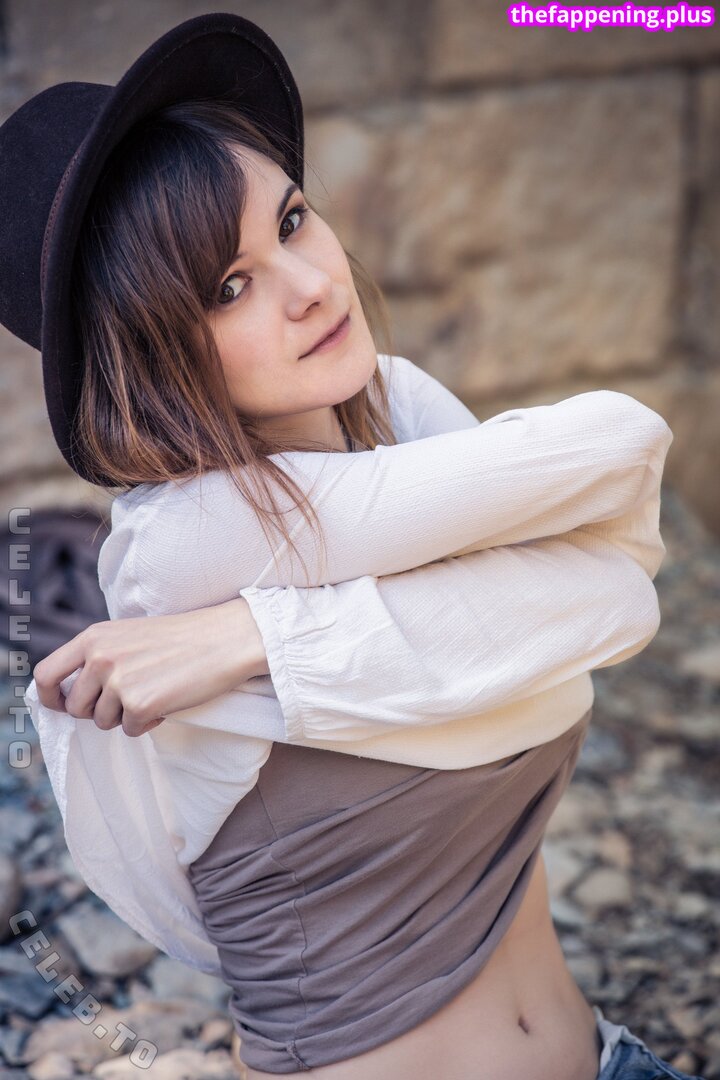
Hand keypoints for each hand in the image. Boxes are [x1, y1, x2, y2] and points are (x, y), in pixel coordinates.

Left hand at [32, 597, 268, 737]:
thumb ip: (99, 656)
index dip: (50, 697)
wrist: (225, 639)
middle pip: (75, 707)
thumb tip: (73, 694)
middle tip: (129, 698)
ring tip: (153, 693)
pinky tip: (168, 701)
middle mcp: (99, 657)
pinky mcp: (140, 704)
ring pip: (102, 722)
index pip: (46, 674)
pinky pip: (131, 730)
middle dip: (98, 711)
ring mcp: (118, 681)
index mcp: (94, 637)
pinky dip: (149, 723)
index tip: (64, 705)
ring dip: (126, 717)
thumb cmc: (182, 638)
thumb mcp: (129, 635)